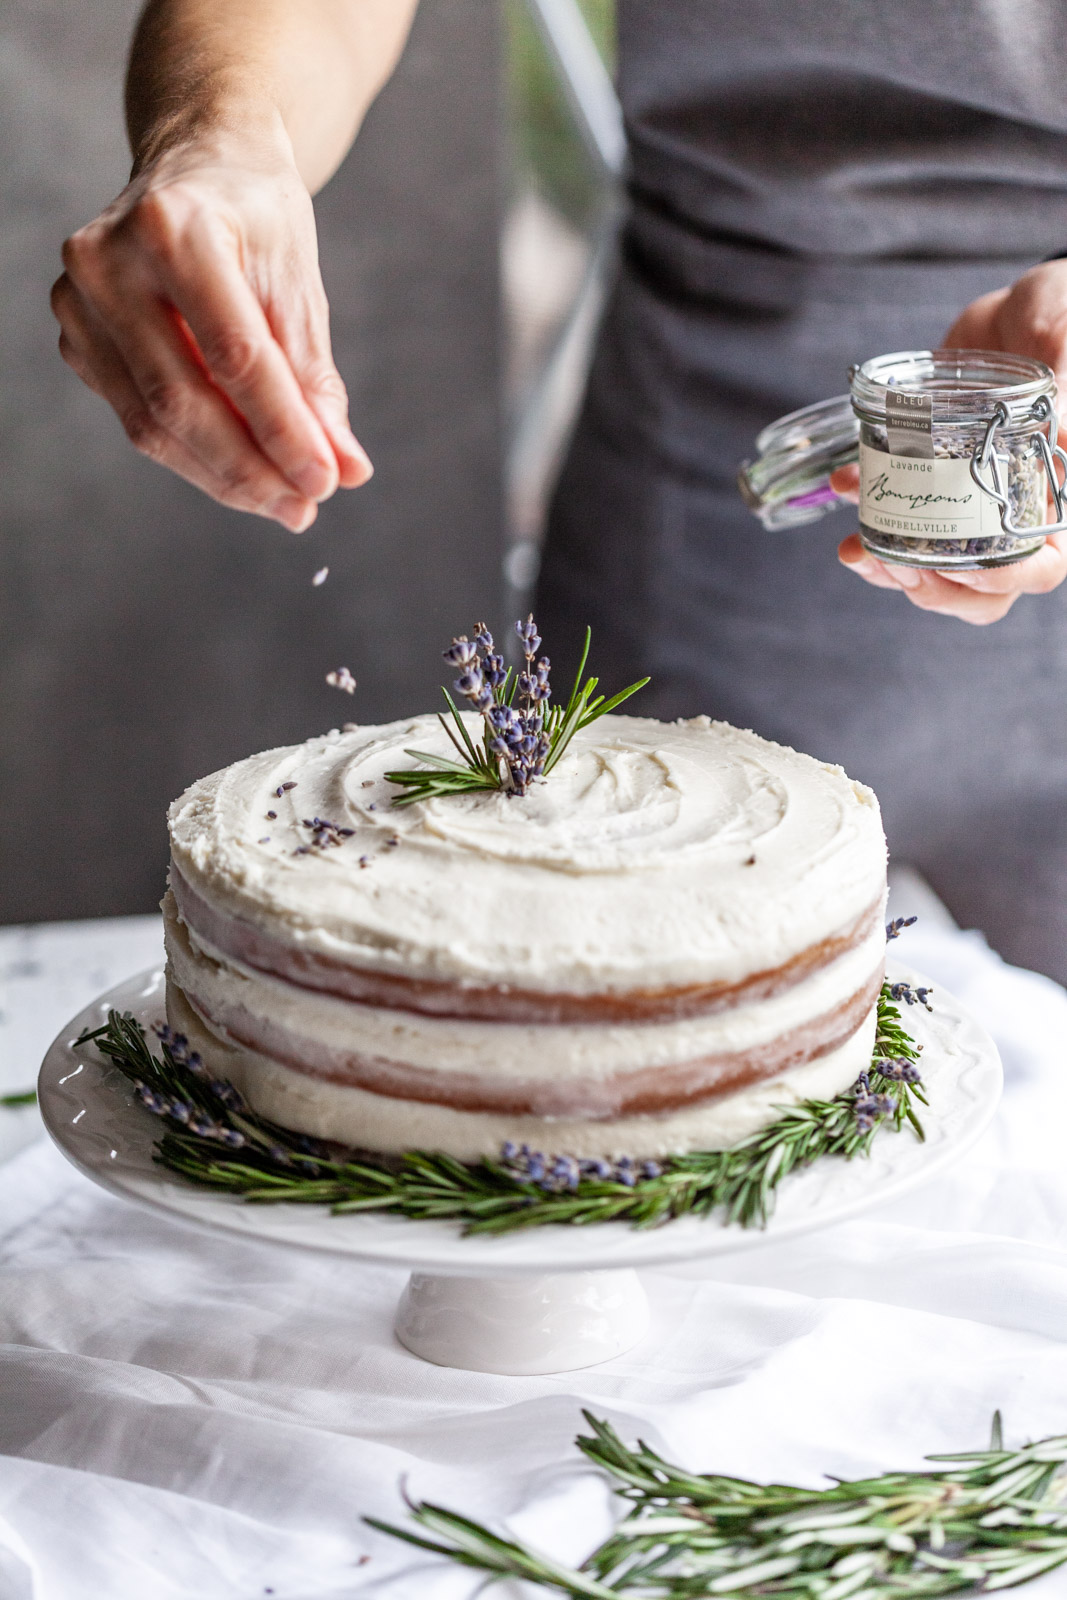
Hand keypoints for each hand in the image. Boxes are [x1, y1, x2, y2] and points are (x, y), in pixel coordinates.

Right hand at [51, 127, 371, 531]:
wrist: (198, 163)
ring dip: (223, 476)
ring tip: (282, 502)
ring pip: (152, 423)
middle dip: (251, 469)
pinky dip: (194, 456)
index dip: (283, 430)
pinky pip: (138, 419)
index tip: (329, 482)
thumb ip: (316, 380)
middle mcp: (108, 260)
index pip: (234, 356)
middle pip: (182, 400)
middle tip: (306, 509)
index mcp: (173, 226)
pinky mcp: (76, 337)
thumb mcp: (298, 284)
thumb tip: (347, 470)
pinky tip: (241, 471)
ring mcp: (79, 300)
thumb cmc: (257, 220)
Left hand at [833, 260, 1066, 621]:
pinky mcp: (931, 485)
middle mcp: (1016, 515)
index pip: (1040, 568)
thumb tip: (1063, 418)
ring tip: (855, 546)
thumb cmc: (1062, 318)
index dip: (1000, 582)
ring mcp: (970, 507)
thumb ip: (1065, 371)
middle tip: (894, 563)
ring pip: (934, 571)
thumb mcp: (1064, 332)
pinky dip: (868, 517)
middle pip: (982, 592)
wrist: (1014, 311)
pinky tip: (845, 488)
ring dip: (889, 567)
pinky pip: (899, 522)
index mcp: (1058, 499)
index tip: (952, 567)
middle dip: (932, 589)